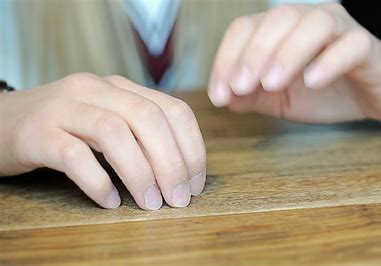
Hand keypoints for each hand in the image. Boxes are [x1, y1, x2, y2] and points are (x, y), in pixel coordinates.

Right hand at [0, 73, 205, 209]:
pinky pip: (74, 156)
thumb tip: (182, 171)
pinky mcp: (36, 132)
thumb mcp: (107, 121)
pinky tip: (109, 201)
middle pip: (148, 119)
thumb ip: (140, 134)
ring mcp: (64, 107)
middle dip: (172, 163)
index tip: (196, 183)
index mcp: (121, 87)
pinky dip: (98, 182)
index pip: (173, 109)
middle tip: (179, 199)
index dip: (192, 148)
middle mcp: (96, 89)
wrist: (0, 121)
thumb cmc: (65, 128)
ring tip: (151, 204)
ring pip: (114, 133)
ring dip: (140, 173)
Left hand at [208, 3, 380, 122]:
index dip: (227, 59)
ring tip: (272, 84)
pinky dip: (330, 60)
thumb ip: (251, 96)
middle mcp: (310, 20)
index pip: (246, 28)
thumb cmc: (326, 91)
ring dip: (288, 53)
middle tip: (241, 87)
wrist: (377, 95)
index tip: (219, 95)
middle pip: (278, 19)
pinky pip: (352, 45)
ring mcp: (343, 31)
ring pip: (315, 24)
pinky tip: (312, 81)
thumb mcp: (279, 99)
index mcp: (282, 29)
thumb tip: (224, 97)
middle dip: (254, 53)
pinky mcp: (370, 48)